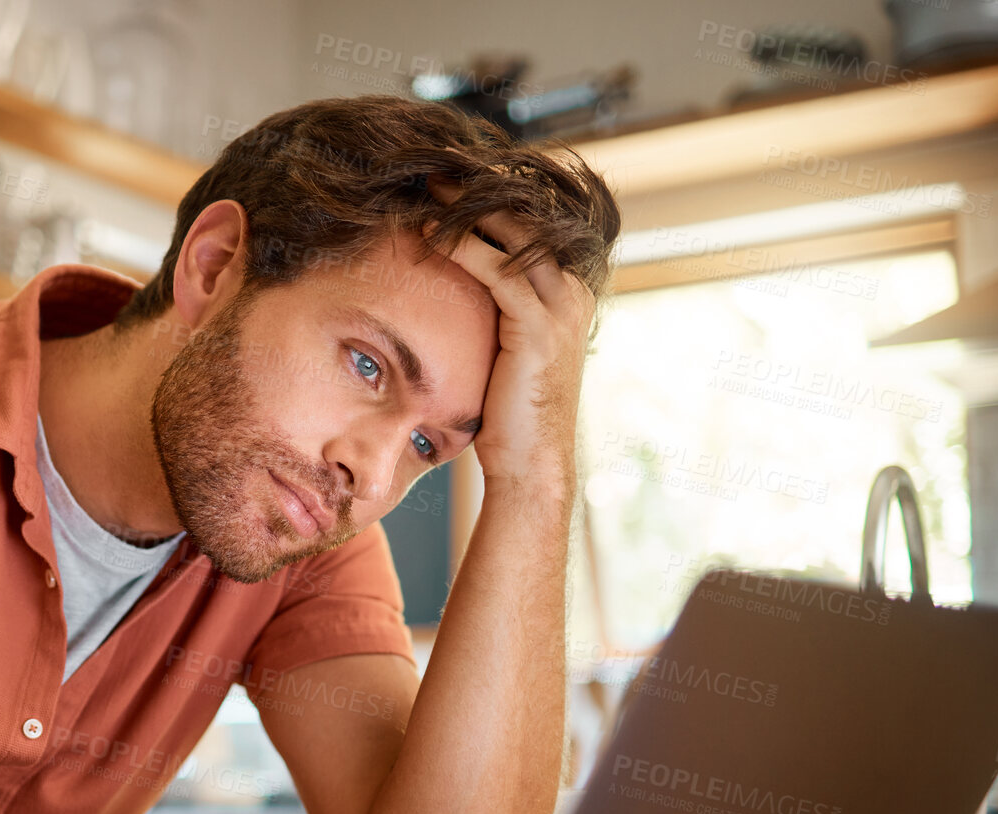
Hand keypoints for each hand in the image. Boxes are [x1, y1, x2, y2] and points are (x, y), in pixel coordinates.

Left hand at [427, 179, 596, 493]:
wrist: (531, 463)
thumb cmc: (508, 412)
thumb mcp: (503, 348)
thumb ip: (494, 310)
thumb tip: (457, 285)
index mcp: (565, 290)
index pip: (530, 224)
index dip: (490, 196)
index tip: (447, 178)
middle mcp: (571, 290)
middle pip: (525, 217)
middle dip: (477, 188)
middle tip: (432, 167)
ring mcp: (560, 306)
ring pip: (513, 234)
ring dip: (467, 206)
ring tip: (426, 186)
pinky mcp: (538, 326)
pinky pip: (497, 271)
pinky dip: (462, 247)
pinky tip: (428, 234)